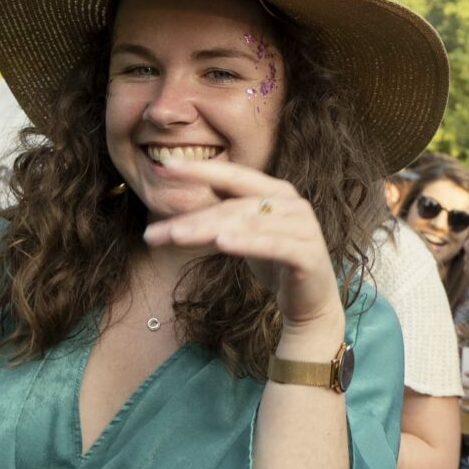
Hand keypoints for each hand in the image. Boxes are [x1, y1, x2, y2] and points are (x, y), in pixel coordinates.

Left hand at [140, 158, 342, 339]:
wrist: (311, 302)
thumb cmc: (275, 263)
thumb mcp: (245, 235)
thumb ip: (223, 216)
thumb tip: (181, 207)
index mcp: (275, 192)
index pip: (233, 176)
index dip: (200, 169)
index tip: (164, 167)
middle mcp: (291, 203)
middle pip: (233, 206)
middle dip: (193, 218)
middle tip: (156, 231)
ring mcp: (302, 227)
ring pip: (248, 224)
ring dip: (209, 229)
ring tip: (176, 236)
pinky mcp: (308, 254)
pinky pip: (273, 245)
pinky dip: (247, 243)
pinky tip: (222, 243)